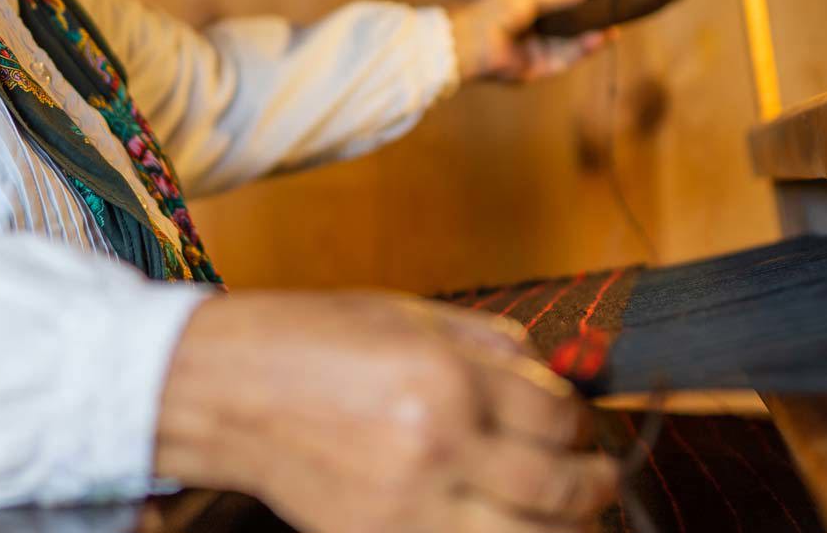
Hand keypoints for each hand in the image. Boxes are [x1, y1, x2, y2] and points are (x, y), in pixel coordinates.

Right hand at [157, 292, 617, 532]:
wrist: (228, 389)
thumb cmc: (309, 341)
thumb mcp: (408, 315)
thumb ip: (490, 343)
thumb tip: (555, 375)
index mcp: (447, 376)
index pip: (557, 415)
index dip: (581, 420)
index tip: (578, 423)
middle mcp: (435, 443)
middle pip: (559, 486)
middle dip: (594, 484)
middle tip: (599, 478)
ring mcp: (408, 504)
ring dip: (564, 528)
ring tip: (569, 514)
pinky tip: (506, 525)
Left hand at [447, 0, 615, 84]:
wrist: (472, 39)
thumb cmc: (494, 9)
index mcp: (531, 9)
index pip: (565, 7)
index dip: (586, 5)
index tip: (608, 0)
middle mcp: (536, 31)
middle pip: (572, 29)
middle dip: (594, 24)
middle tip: (617, 17)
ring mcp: (537, 51)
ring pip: (572, 46)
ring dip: (593, 38)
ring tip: (613, 29)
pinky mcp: (537, 69)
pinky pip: (565, 60)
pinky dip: (582, 51)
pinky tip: (598, 39)